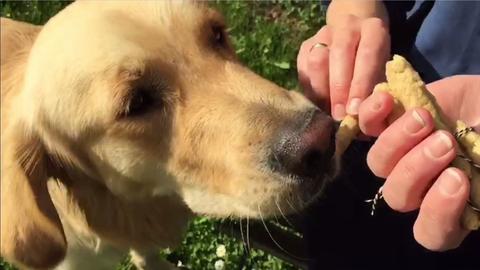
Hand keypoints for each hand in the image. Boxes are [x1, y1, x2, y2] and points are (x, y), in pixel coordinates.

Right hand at [297, 15, 389, 119]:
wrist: (356, 37)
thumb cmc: (374, 63)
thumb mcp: (383, 72)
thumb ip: (376, 91)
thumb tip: (365, 117)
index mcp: (373, 30)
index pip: (367, 55)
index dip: (360, 84)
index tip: (354, 110)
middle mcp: (347, 26)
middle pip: (339, 55)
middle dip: (338, 90)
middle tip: (339, 115)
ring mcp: (323, 34)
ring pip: (317, 61)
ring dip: (321, 90)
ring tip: (327, 110)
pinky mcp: (306, 45)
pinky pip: (303, 69)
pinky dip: (310, 89)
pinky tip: (318, 102)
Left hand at [359, 75, 479, 250]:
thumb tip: (470, 182)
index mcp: (450, 206)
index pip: (432, 233)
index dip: (439, 213)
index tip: (458, 179)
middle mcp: (420, 187)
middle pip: (398, 196)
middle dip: (417, 169)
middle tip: (446, 142)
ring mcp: (399, 156)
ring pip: (378, 163)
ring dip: (396, 141)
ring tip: (424, 118)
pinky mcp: (386, 126)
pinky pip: (365, 127)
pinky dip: (371, 113)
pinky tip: (388, 101)